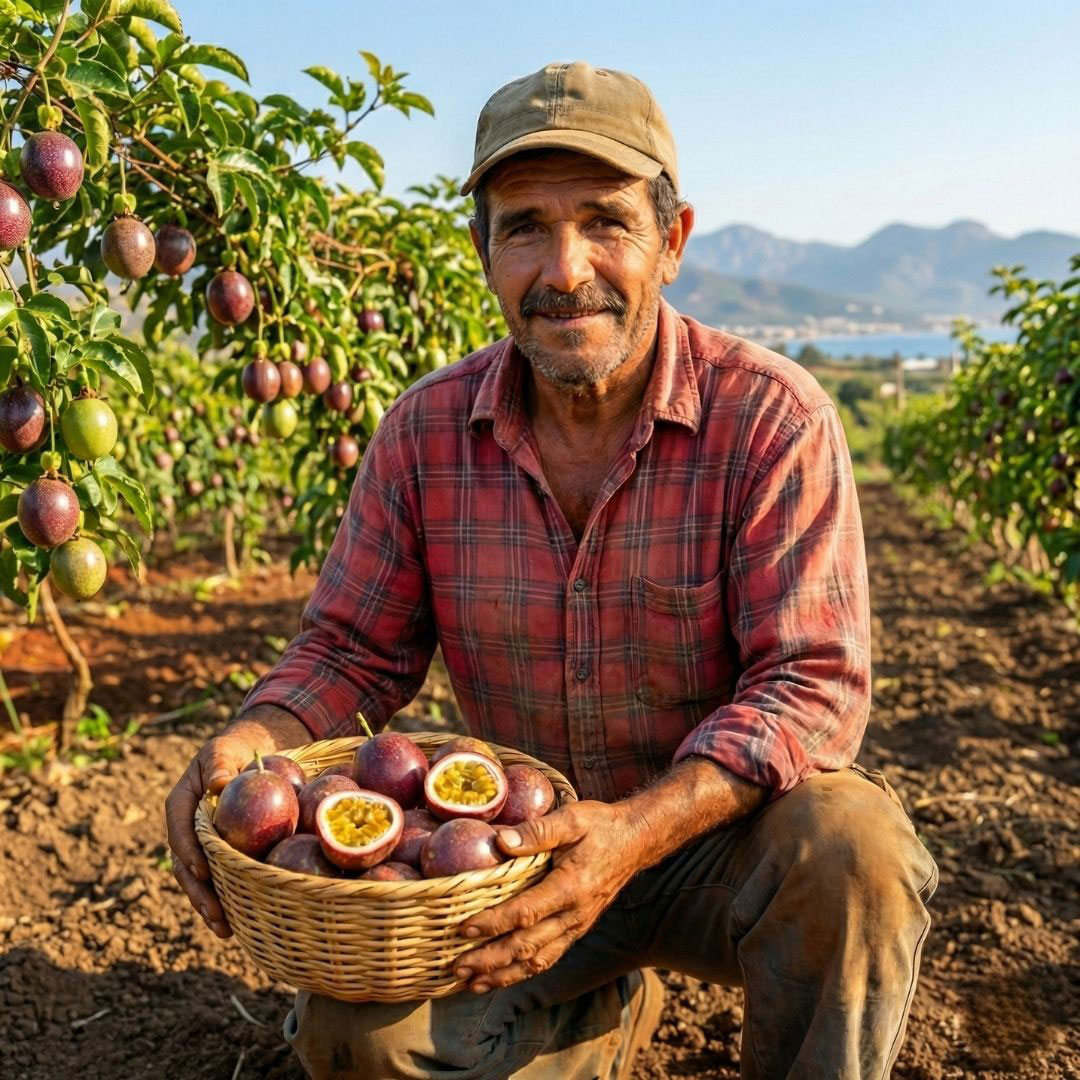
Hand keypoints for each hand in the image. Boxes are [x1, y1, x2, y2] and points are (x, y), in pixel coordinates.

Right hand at [164, 715, 298, 937]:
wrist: (244, 757)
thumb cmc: (232, 751)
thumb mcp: (223, 750)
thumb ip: (219, 764)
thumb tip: (219, 784)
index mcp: (181, 804)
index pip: (180, 830)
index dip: (188, 852)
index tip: (202, 870)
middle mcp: (186, 829)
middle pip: (185, 865)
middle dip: (198, 891)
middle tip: (214, 914)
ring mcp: (200, 845)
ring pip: (198, 880)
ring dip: (209, 905)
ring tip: (225, 929)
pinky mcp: (216, 855)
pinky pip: (218, 879)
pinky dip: (225, 899)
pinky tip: (238, 922)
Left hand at [454, 800, 645, 992]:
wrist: (635, 841)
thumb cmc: (601, 826)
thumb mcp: (572, 818)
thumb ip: (537, 831)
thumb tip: (500, 842)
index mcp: (571, 887)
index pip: (526, 913)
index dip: (494, 923)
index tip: (464, 928)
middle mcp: (574, 915)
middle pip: (527, 947)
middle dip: (490, 960)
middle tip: (457, 967)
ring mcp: (577, 926)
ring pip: (537, 960)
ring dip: (503, 974)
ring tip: (471, 983)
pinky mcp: (577, 929)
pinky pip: (548, 957)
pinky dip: (523, 972)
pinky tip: (502, 977)